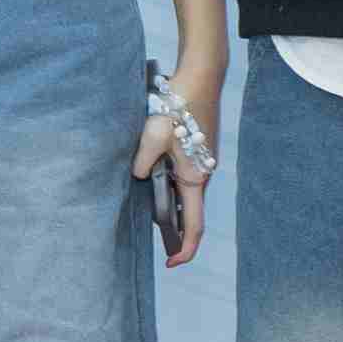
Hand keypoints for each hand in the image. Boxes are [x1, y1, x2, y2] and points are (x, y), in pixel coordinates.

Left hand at [130, 82, 216, 267]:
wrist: (200, 78)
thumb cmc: (179, 106)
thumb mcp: (153, 136)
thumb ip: (143, 162)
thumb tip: (138, 176)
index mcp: (196, 179)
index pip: (194, 225)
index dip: (185, 249)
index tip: (171, 263)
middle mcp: (203, 174)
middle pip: (190, 212)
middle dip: (173, 228)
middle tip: (150, 235)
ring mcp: (203, 162)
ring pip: (186, 193)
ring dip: (170, 203)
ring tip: (148, 204)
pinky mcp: (198, 151)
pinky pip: (185, 177)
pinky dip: (172, 185)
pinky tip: (156, 176)